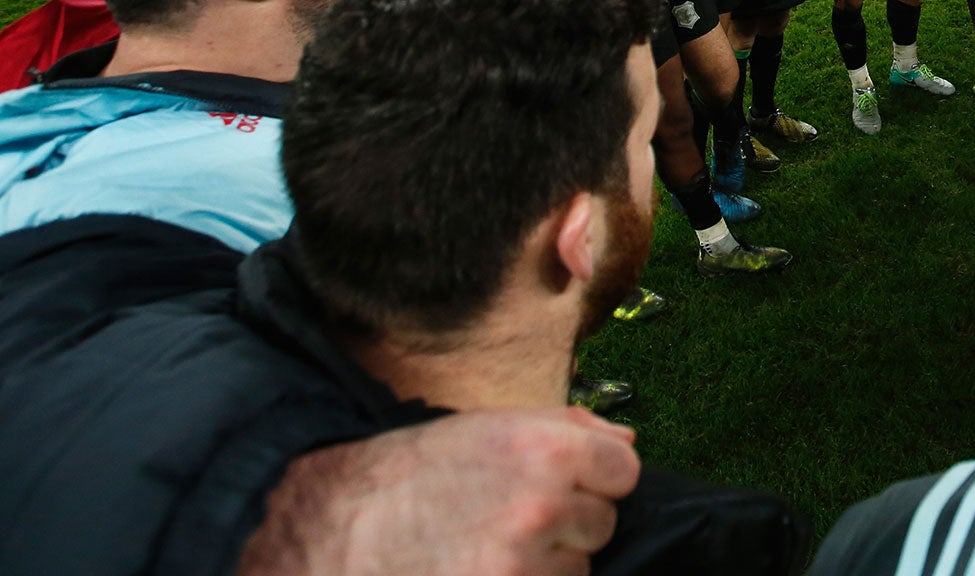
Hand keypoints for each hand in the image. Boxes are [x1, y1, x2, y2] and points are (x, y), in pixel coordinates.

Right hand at [239, 408, 640, 575]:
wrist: (332, 533)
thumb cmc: (410, 477)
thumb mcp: (487, 428)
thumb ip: (568, 429)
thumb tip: (627, 445)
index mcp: (544, 450)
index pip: (624, 470)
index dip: (595, 479)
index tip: (561, 485)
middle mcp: (541, 506)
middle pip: (601, 525)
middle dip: (567, 526)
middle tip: (506, 521)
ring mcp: (521, 567)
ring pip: (575, 574)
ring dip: (543, 569)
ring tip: (484, 553)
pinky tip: (478, 574)